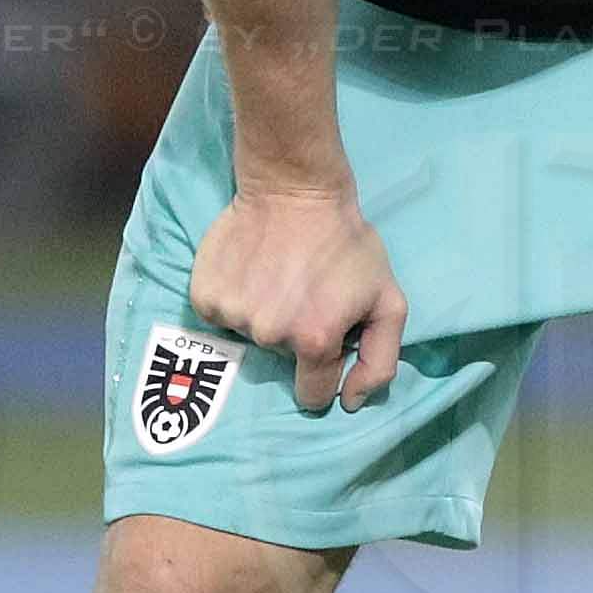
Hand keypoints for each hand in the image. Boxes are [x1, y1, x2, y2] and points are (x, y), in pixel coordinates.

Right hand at [191, 183, 404, 413]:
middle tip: (304, 293)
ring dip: (264, 315)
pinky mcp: (205, 297)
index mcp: (315, 340)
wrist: (293, 189)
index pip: (314, 395)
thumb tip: (350, 403)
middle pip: (282, 361)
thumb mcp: (387, 300)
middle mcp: (270, 335)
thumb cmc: (347, 243)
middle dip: (295, 336)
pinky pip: (221, 317)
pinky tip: (251, 273)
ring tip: (278, 277)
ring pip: (250, 336)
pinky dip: (235, 301)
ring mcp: (234, 316)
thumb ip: (380, 361)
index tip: (324, 342)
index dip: (323, 374)